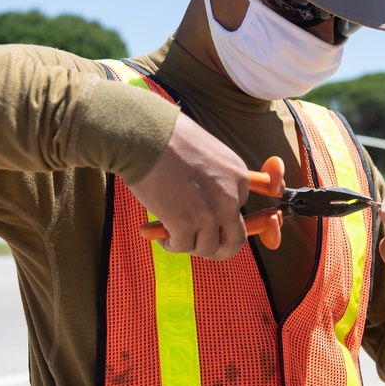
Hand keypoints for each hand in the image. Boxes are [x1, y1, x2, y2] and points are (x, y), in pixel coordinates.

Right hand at [129, 113, 248, 259]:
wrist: (145, 137)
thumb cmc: (169, 138)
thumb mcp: (207, 153)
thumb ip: (215, 178)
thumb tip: (207, 202)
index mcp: (239, 176)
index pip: (240, 210)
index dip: (221, 219)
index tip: (208, 222)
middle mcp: (230, 197)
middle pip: (235, 240)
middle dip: (218, 247)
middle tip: (200, 245)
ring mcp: (210, 214)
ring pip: (207, 248)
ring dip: (190, 245)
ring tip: (173, 234)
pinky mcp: (186, 224)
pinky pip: (182, 247)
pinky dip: (171, 244)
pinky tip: (161, 233)